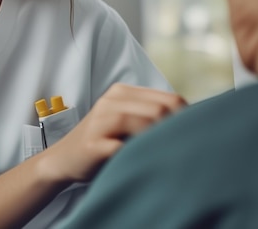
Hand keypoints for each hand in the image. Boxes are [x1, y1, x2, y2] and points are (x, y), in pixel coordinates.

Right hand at [43, 84, 185, 182]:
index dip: (187, 119)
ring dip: (159, 142)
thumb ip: (150, 114)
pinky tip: (145, 165)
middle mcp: (111, 101)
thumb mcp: (126, 120)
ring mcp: (101, 121)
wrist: (63, 158)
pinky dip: (139, 156)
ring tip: (168, 158)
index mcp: (122, 92)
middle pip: (160, 110)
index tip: (194, 138)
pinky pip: (124, 148)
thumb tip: (193, 122)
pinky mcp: (93, 144)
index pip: (169, 99)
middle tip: (185, 151)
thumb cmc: (103, 141)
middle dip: (176, 131)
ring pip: (144, 123)